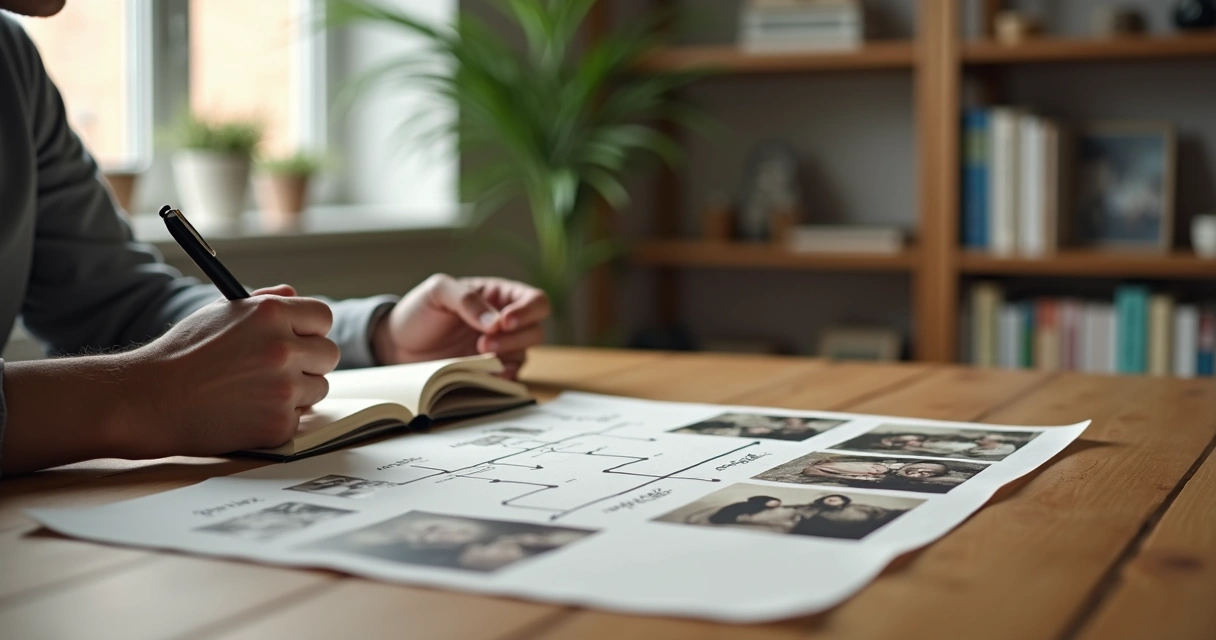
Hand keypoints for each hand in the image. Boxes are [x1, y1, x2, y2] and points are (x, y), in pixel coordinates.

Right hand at [115, 285, 340, 457]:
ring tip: (255, 391)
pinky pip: (299, 418)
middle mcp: (282, 348)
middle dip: (310, 362)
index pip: (322, 317)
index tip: (300, 339)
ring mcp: (283, 388)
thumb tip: (295, 295)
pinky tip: (247, 413)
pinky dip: (278, 418)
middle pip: (329, 354)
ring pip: (319, 388)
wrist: (148, 401)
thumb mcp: (220, 313)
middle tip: (281, 369)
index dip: (311, 330)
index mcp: (270, 314)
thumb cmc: (182, 355)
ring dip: (297, 392)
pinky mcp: (278, 424)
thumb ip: (265, 302)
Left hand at [371, 274, 549, 378]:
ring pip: (525, 355)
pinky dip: (501, 378)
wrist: (398, 345)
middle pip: (536, 331)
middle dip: (514, 338)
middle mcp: (506, 324)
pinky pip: (509, 378)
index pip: (535, 301)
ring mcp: (500, 350)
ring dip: (506, 357)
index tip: (504, 322)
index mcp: (500, 296)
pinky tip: (485, 376)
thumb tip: (496, 323)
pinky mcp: (490, 373)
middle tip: (484, 344)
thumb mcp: (438, 291)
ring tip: (479, 357)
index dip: (527, 312)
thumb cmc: (419, 311)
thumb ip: (467, 299)